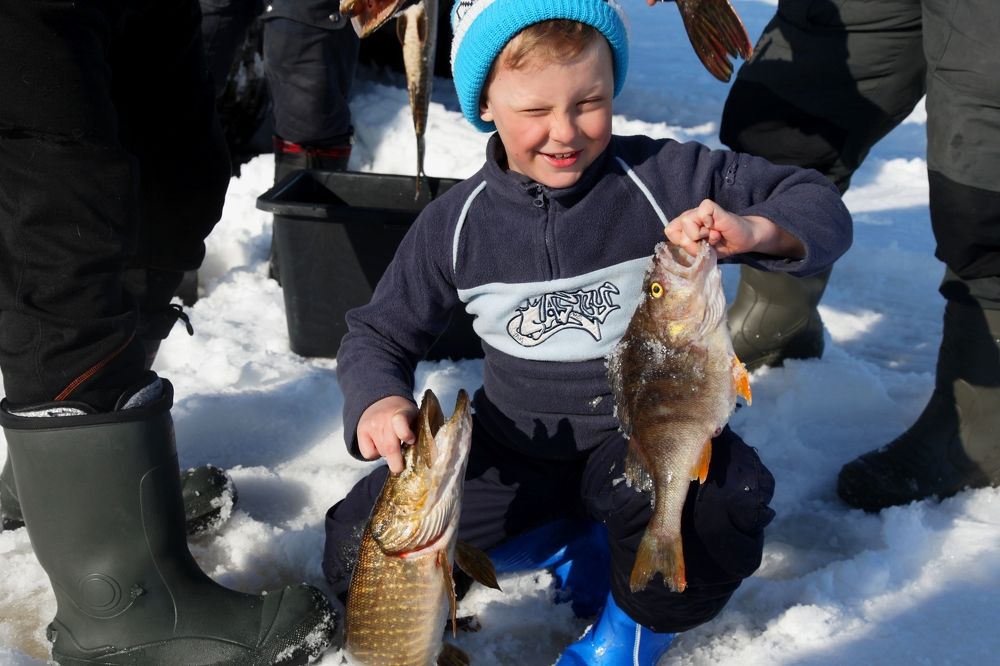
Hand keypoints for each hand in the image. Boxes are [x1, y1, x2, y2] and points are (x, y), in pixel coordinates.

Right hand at [356, 395, 417, 473]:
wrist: (381, 399)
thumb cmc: (404, 414)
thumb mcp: (415, 416)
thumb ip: (420, 432)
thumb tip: (430, 454)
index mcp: (402, 412)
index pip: (400, 423)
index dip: (405, 434)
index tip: (411, 441)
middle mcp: (384, 418)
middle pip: (389, 447)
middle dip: (397, 462)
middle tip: (400, 468)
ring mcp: (371, 425)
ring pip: (381, 452)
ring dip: (388, 456)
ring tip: (392, 446)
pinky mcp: (361, 431)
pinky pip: (368, 454)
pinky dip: (375, 454)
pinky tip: (379, 446)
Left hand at [665, 199, 803, 258]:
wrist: (744, 240)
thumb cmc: (722, 245)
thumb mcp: (703, 253)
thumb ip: (690, 248)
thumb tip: (684, 242)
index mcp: (684, 226)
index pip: (670, 231)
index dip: (682, 242)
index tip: (697, 245)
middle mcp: (689, 216)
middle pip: (676, 230)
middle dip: (693, 242)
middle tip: (708, 241)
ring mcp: (699, 210)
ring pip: (686, 221)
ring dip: (702, 235)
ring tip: (714, 235)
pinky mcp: (711, 207)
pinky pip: (702, 211)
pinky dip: (709, 223)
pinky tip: (716, 227)